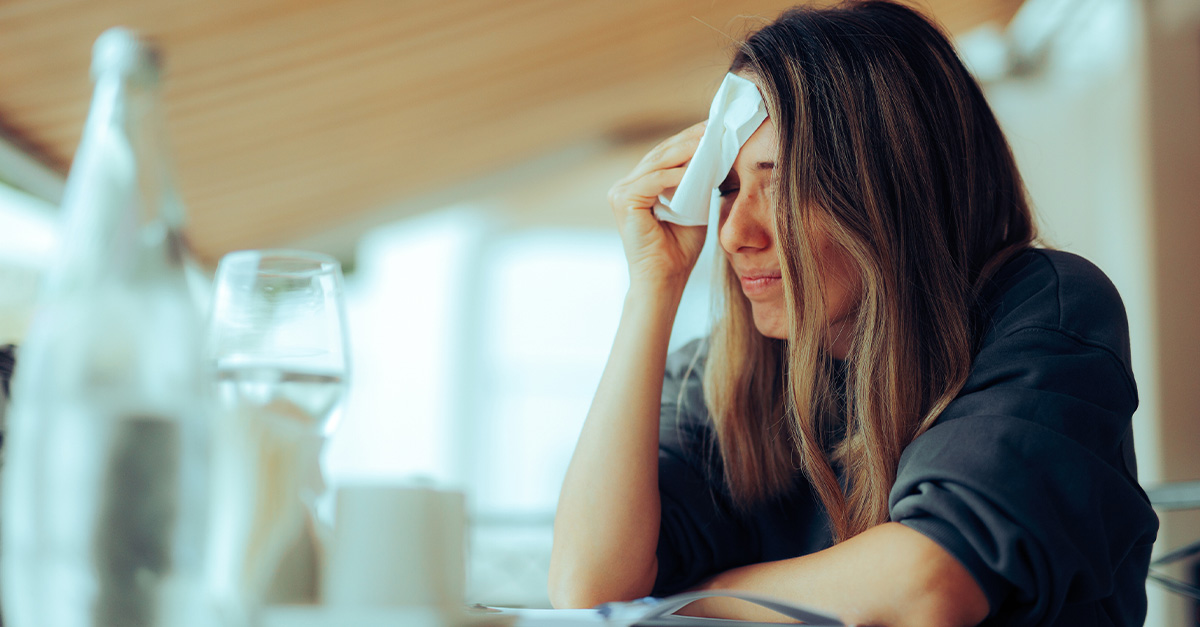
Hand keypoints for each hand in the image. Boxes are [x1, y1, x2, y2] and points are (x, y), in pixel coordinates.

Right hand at [608, 122, 708, 291]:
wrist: (665, 280)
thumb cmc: (679, 250)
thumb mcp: (693, 208)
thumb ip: (696, 184)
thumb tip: (714, 156)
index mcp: (639, 186)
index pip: (665, 156)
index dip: (690, 141)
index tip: (715, 129)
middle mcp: (626, 186)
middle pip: (661, 154)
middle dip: (689, 140)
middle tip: (714, 126)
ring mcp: (621, 192)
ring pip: (658, 163)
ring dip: (686, 150)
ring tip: (709, 140)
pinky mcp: (623, 201)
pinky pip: (654, 180)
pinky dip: (676, 173)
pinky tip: (696, 166)